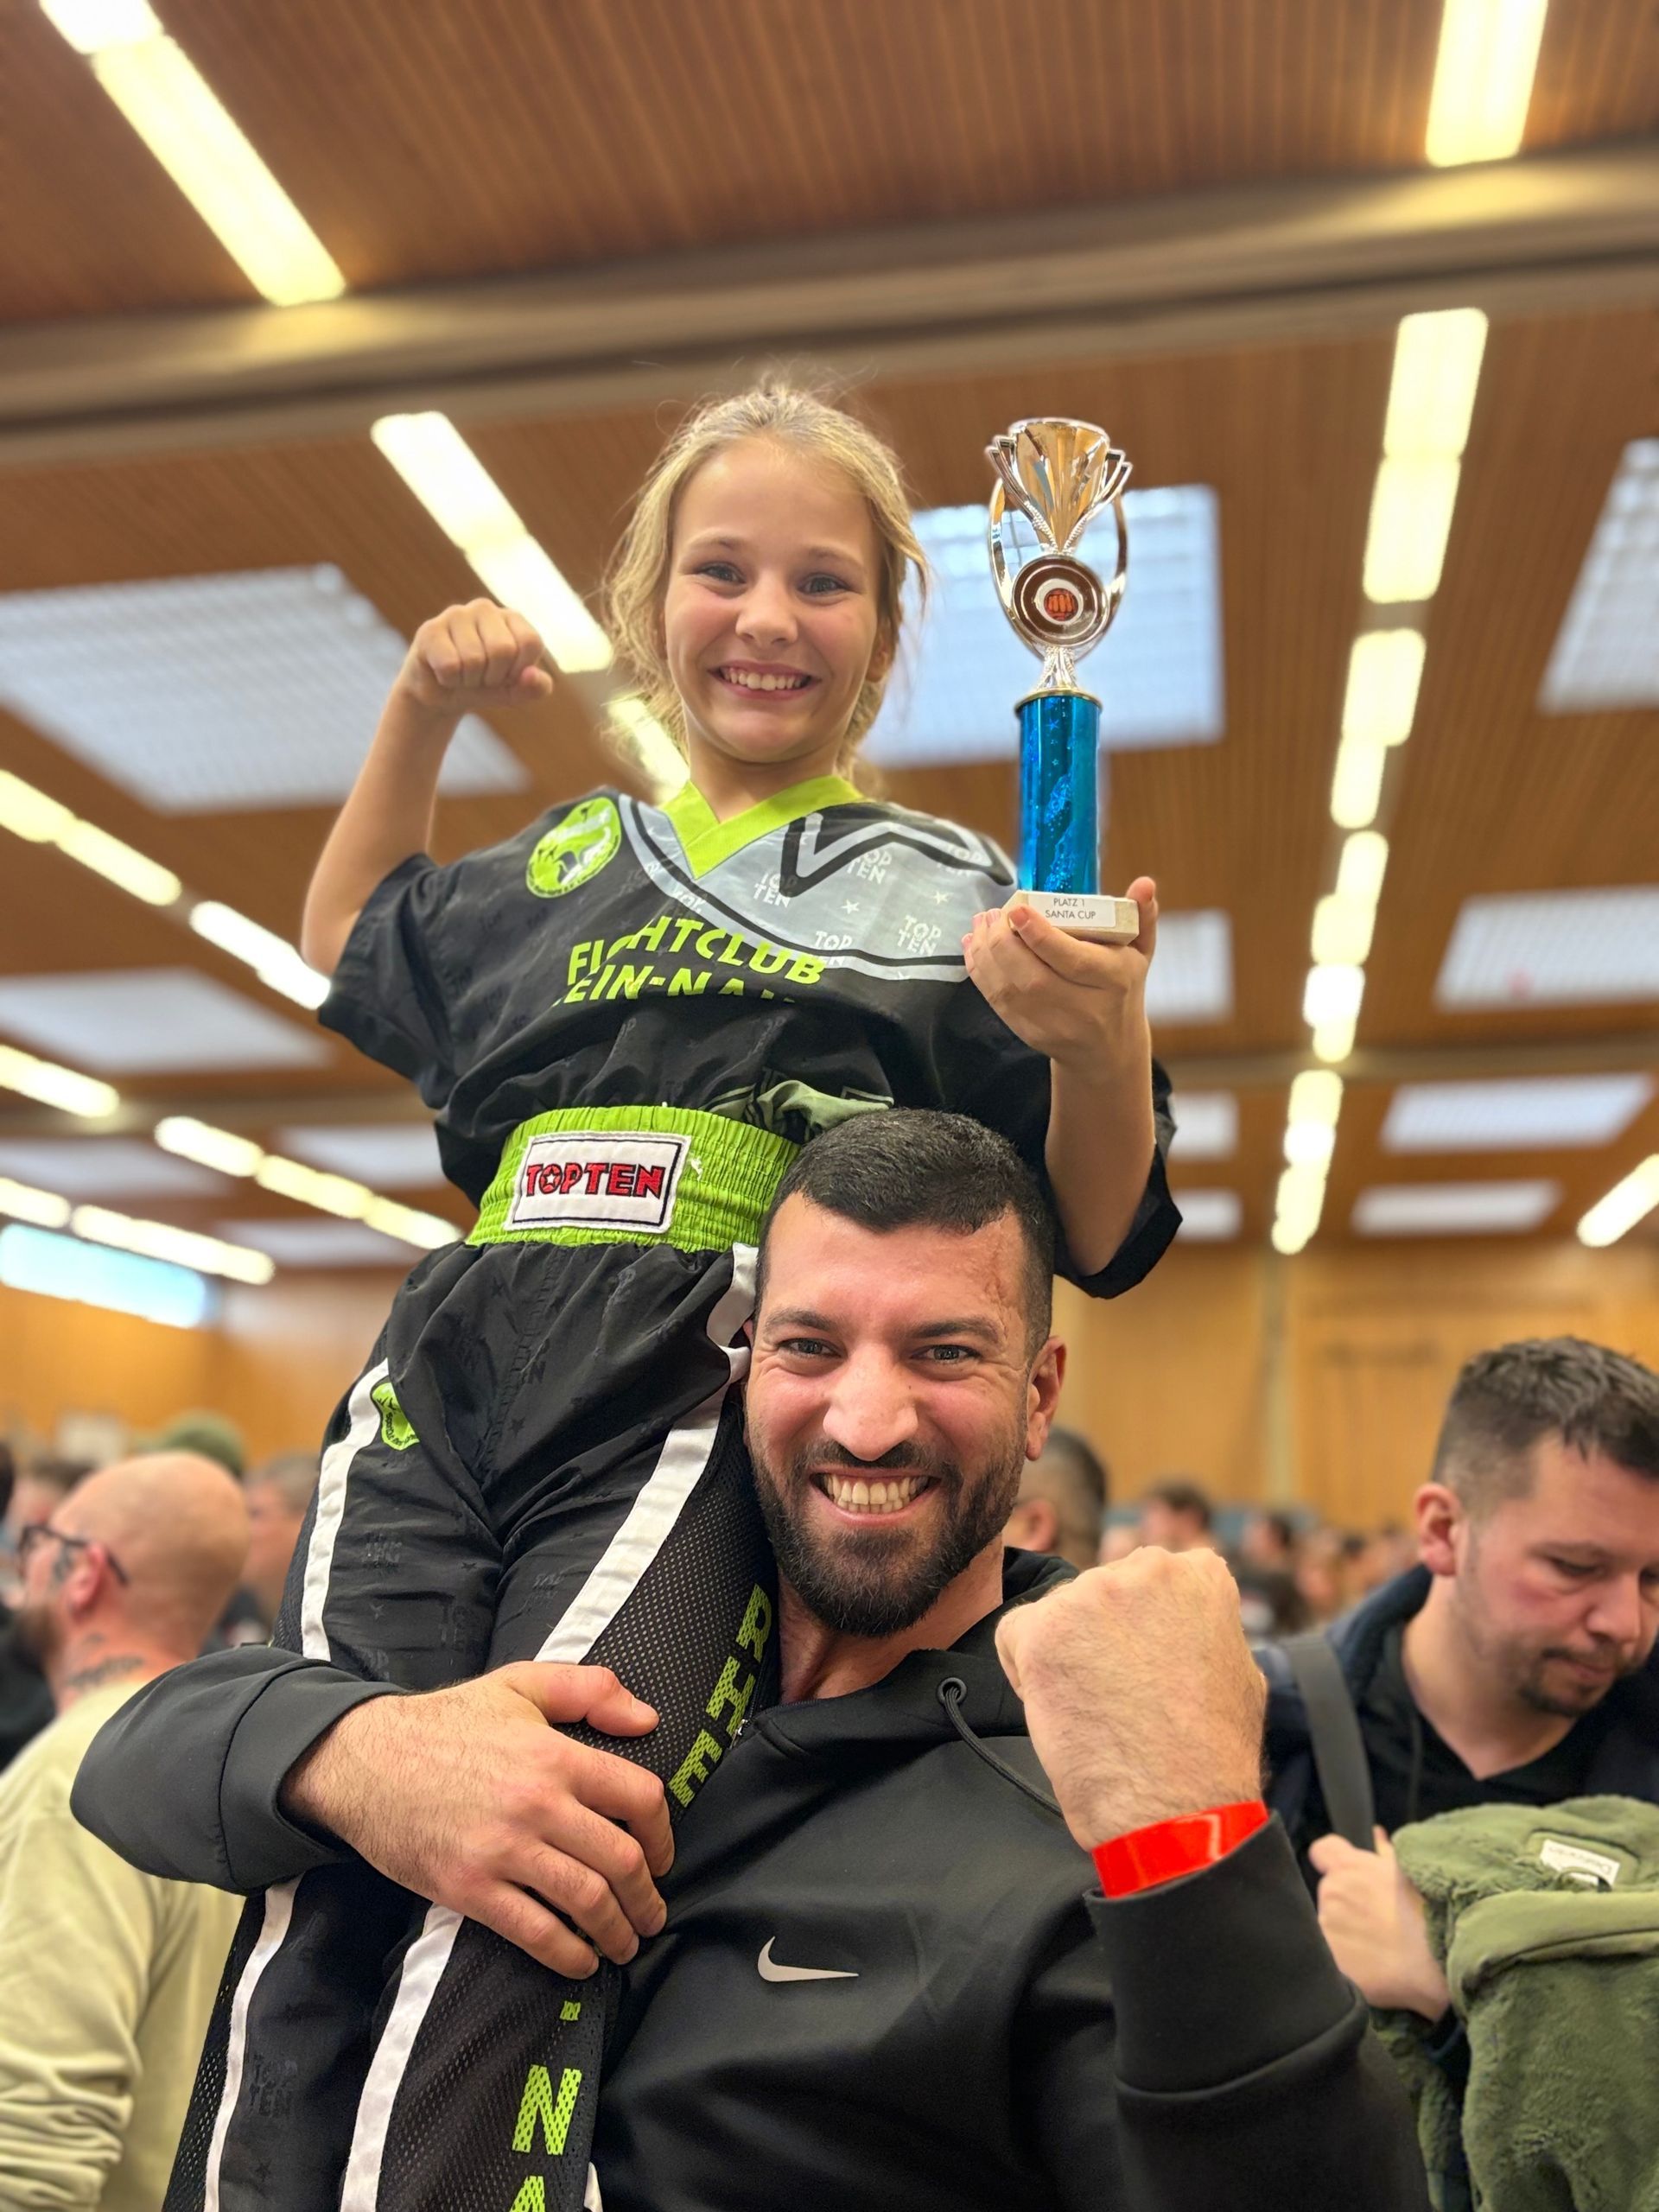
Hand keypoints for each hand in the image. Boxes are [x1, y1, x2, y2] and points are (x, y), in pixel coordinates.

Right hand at [282, 1662, 670, 1978]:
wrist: (364, 1761)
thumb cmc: (447, 1722)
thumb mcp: (520, 1685)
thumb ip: (590, 1690)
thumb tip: (649, 1720)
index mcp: (555, 1755)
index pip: (639, 1798)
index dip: (663, 1834)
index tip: (662, 1856)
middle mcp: (537, 1805)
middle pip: (620, 1859)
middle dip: (647, 1897)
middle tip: (652, 1915)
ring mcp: (503, 1850)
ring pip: (585, 1900)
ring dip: (616, 1931)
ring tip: (625, 1943)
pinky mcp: (470, 1888)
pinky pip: (534, 1931)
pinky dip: (567, 1954)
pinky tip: (580, 1961)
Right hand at [398, 599, 555, 714]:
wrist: (440, 697)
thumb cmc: (482, 686)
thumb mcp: (515, 692)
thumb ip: (536, 688)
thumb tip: (531, 675)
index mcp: (511, 618)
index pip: (530, 642)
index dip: (519, 670)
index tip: (507, 675)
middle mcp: (485, 608)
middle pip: (503, 649)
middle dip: (493, 676)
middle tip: (481, 677)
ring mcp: (456, 615)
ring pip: (474, 659)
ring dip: (469, 680)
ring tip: (462, 674)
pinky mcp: (430, 630)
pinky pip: (449, 665)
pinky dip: (449, 680)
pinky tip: (444, 673)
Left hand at [962, 876, 1156, 1074]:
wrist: (1107, 1048)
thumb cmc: (1122, 987)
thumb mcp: (1140, 952)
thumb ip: (1140, 915)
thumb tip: (1145, 883)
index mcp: (1113, 981)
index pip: (1073, 961)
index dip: (1041, 935)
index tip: (1017, 909)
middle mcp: (1084, 1009)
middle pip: (1033, 977)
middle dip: (1004, 941)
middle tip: (996, 913)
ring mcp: (1053, 1026)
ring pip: (1008, 990)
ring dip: (986, 953)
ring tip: (983, 923)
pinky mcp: (1029, 1034)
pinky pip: (997, 1001)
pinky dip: (981, 971)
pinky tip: (975, 945)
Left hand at [995, 1548, 1264, 1849]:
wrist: (1179, 1807)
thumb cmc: (1212, 1756)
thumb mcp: (1241, 1673)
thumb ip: (1206, 1630)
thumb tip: (1188, 1627)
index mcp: (1198, 1575)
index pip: (1148, 1580)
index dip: (1141, 1630)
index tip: (1147, 1667)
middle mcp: (1146, 1569)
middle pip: (1101, 1592)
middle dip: (1102, 1636)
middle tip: (1120, 1693)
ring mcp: (1092, 1595)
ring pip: (1060, 1614)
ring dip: (1068, 1655)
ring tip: (1097, 1709)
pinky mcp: (1043, 1629)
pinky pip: (1015, 1636)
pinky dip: (1027, 1672)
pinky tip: (1061, 1708)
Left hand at [1309, 1828, 1449, 2019]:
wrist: (1434, 1962)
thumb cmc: (1427, 1912)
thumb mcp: (1409, 1873)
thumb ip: (1385, 1852)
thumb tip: (1376, 1833)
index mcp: (1349, 1865)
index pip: (1321, 1851)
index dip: (1331, 1862)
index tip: (1344, 1875)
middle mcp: (1332, 1890)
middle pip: (1330, 1891)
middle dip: (1347, 1901)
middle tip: (1377, 1918)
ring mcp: (1327, 1924)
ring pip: (1329, 1923)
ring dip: (1345, 1930)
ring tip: (1378, 1943)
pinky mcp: (1329, 1956)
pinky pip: (1329, 1953)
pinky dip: (1344, 1956)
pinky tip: (1369, 1962)